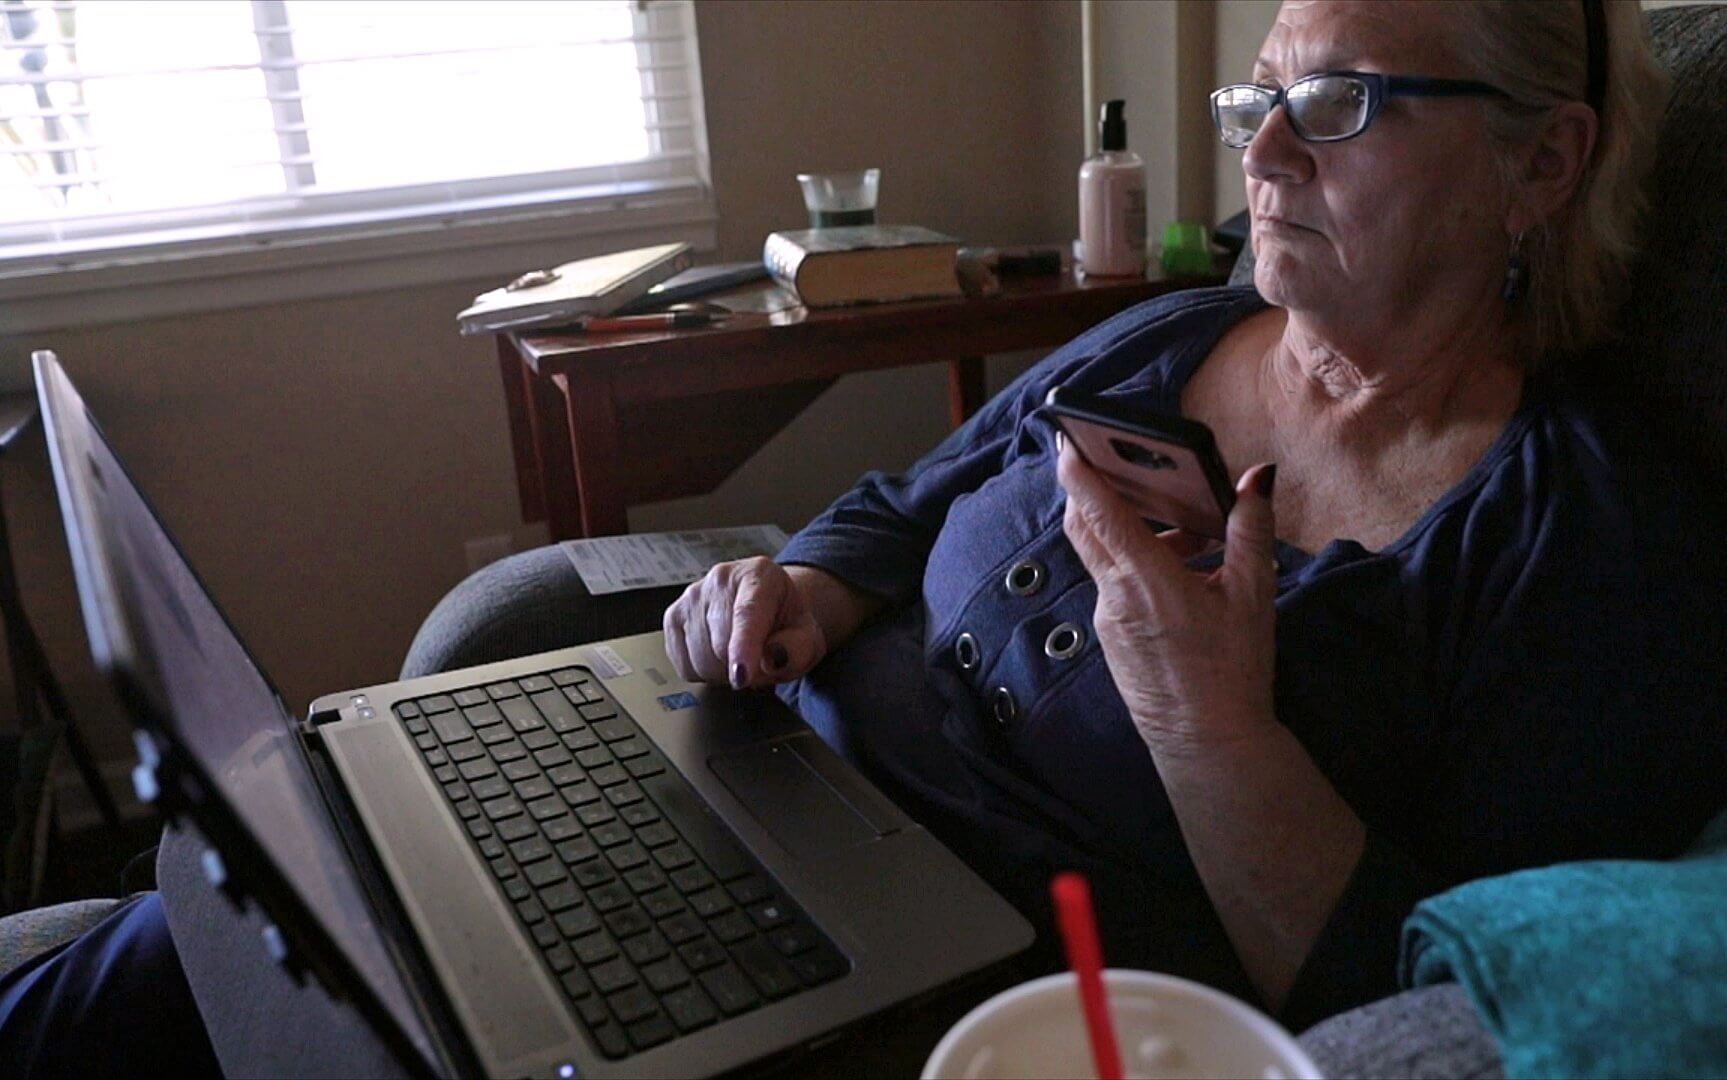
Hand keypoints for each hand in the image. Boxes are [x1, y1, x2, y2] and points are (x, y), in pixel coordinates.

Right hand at [662, 557, 826, 688]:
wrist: (769, 609)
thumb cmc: (786, 623)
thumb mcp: (808, 637)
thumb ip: (797, 649)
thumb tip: (772, 660)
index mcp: (760, 576)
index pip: (747, 615)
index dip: (743, 649)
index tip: (741, 676)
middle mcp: (721, 579)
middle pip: (721, 645)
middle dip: (743, 669)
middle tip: (760, 661)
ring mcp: (692, 596)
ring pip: (699, 659)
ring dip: (723, 672)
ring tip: (740, 657)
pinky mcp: (673, 615)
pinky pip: (683, 664)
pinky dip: (703, 671)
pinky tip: (718, 656)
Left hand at [1057, 443, 1279, 751]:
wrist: (1208, 743)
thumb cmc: (1233, 671)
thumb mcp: (1252, 595)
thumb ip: (1250, 530)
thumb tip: (1257, 479)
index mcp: (1146, 580)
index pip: (1099, 512)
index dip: (1078, 472)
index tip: (1065, 440)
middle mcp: (1114, 596)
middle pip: (1083, 527)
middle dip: (1089, 490)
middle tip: (1107, 460)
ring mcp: (1106, 619)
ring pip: (1103, 557)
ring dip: (1129, 532)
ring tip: (1188, 532)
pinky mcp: (1111, 638)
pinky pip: (1114, 586)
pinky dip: (1137, 566)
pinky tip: (1183, 574)